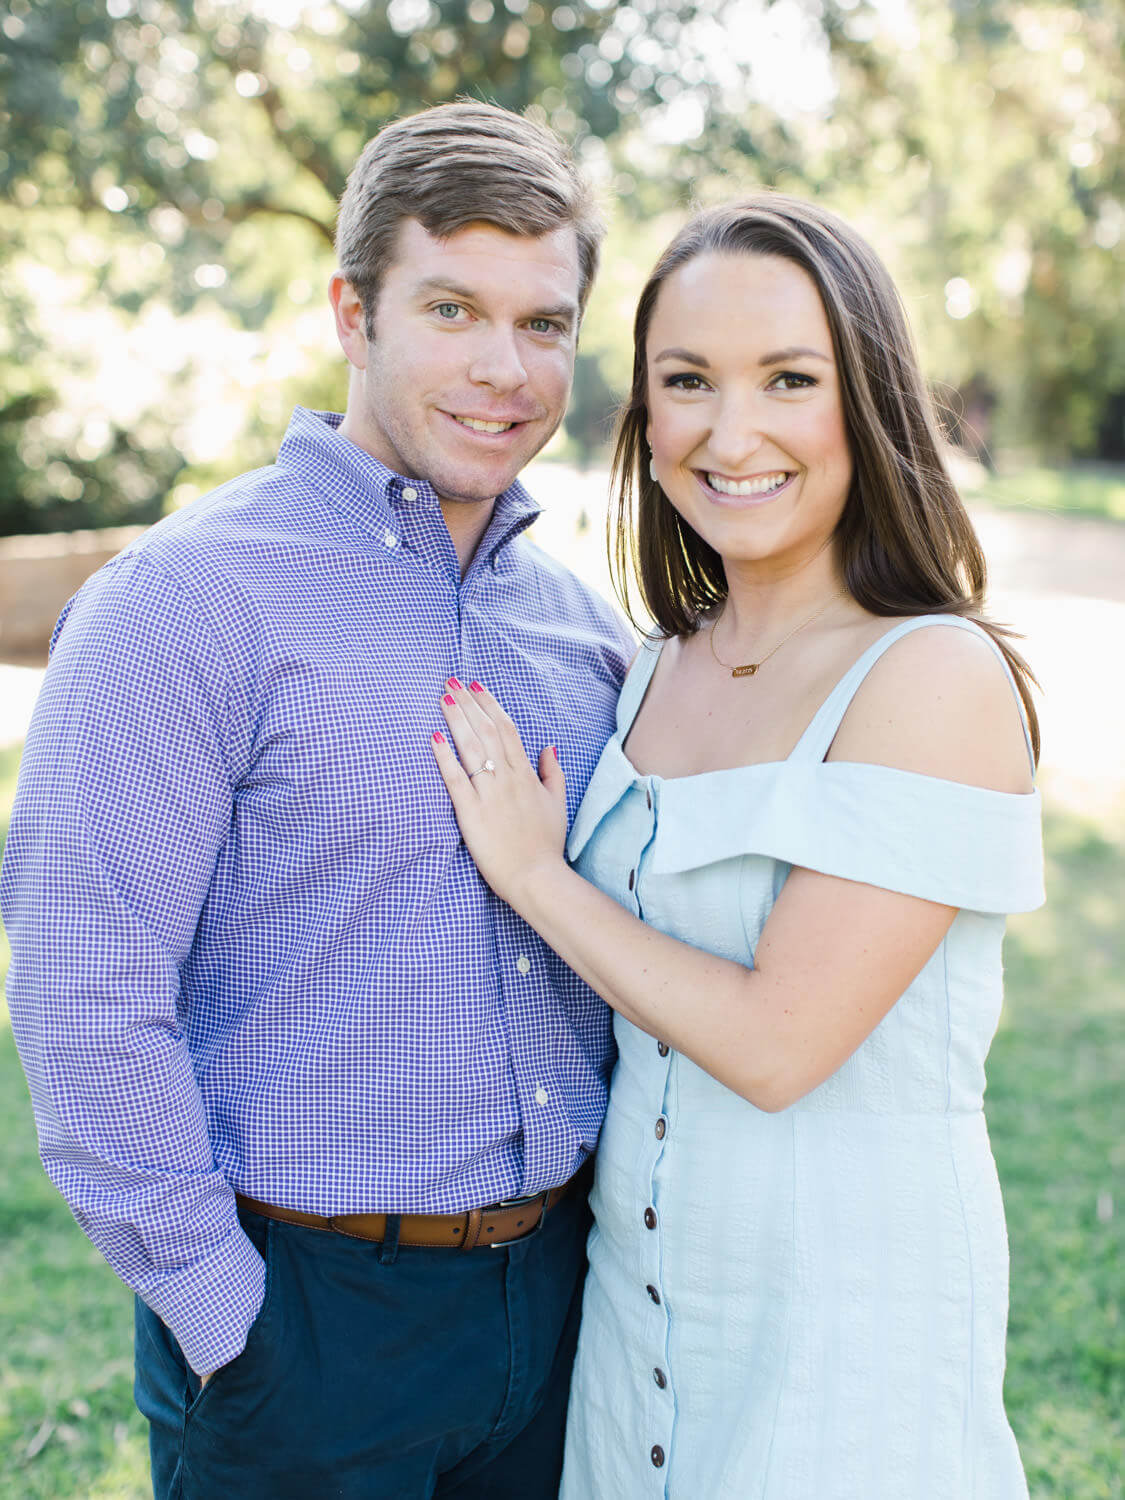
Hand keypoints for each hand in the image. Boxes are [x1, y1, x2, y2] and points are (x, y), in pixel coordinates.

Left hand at [430, 679, 567, 911]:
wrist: (536, 877)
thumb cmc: (546, 843)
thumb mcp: (558, 802)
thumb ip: (552, 772)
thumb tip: (548, 746)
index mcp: (526, 774)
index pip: (506, 729)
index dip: (489, 705)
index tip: (475, 686)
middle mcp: (507, 778)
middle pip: (485, 731)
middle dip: (467, 703)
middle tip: (451, 681)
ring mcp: (489, 794)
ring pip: (471, 748)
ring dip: (455, 720)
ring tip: (442, 698)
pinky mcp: (471, 813)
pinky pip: (455, 779)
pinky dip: (444, 757)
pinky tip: (434, 738)